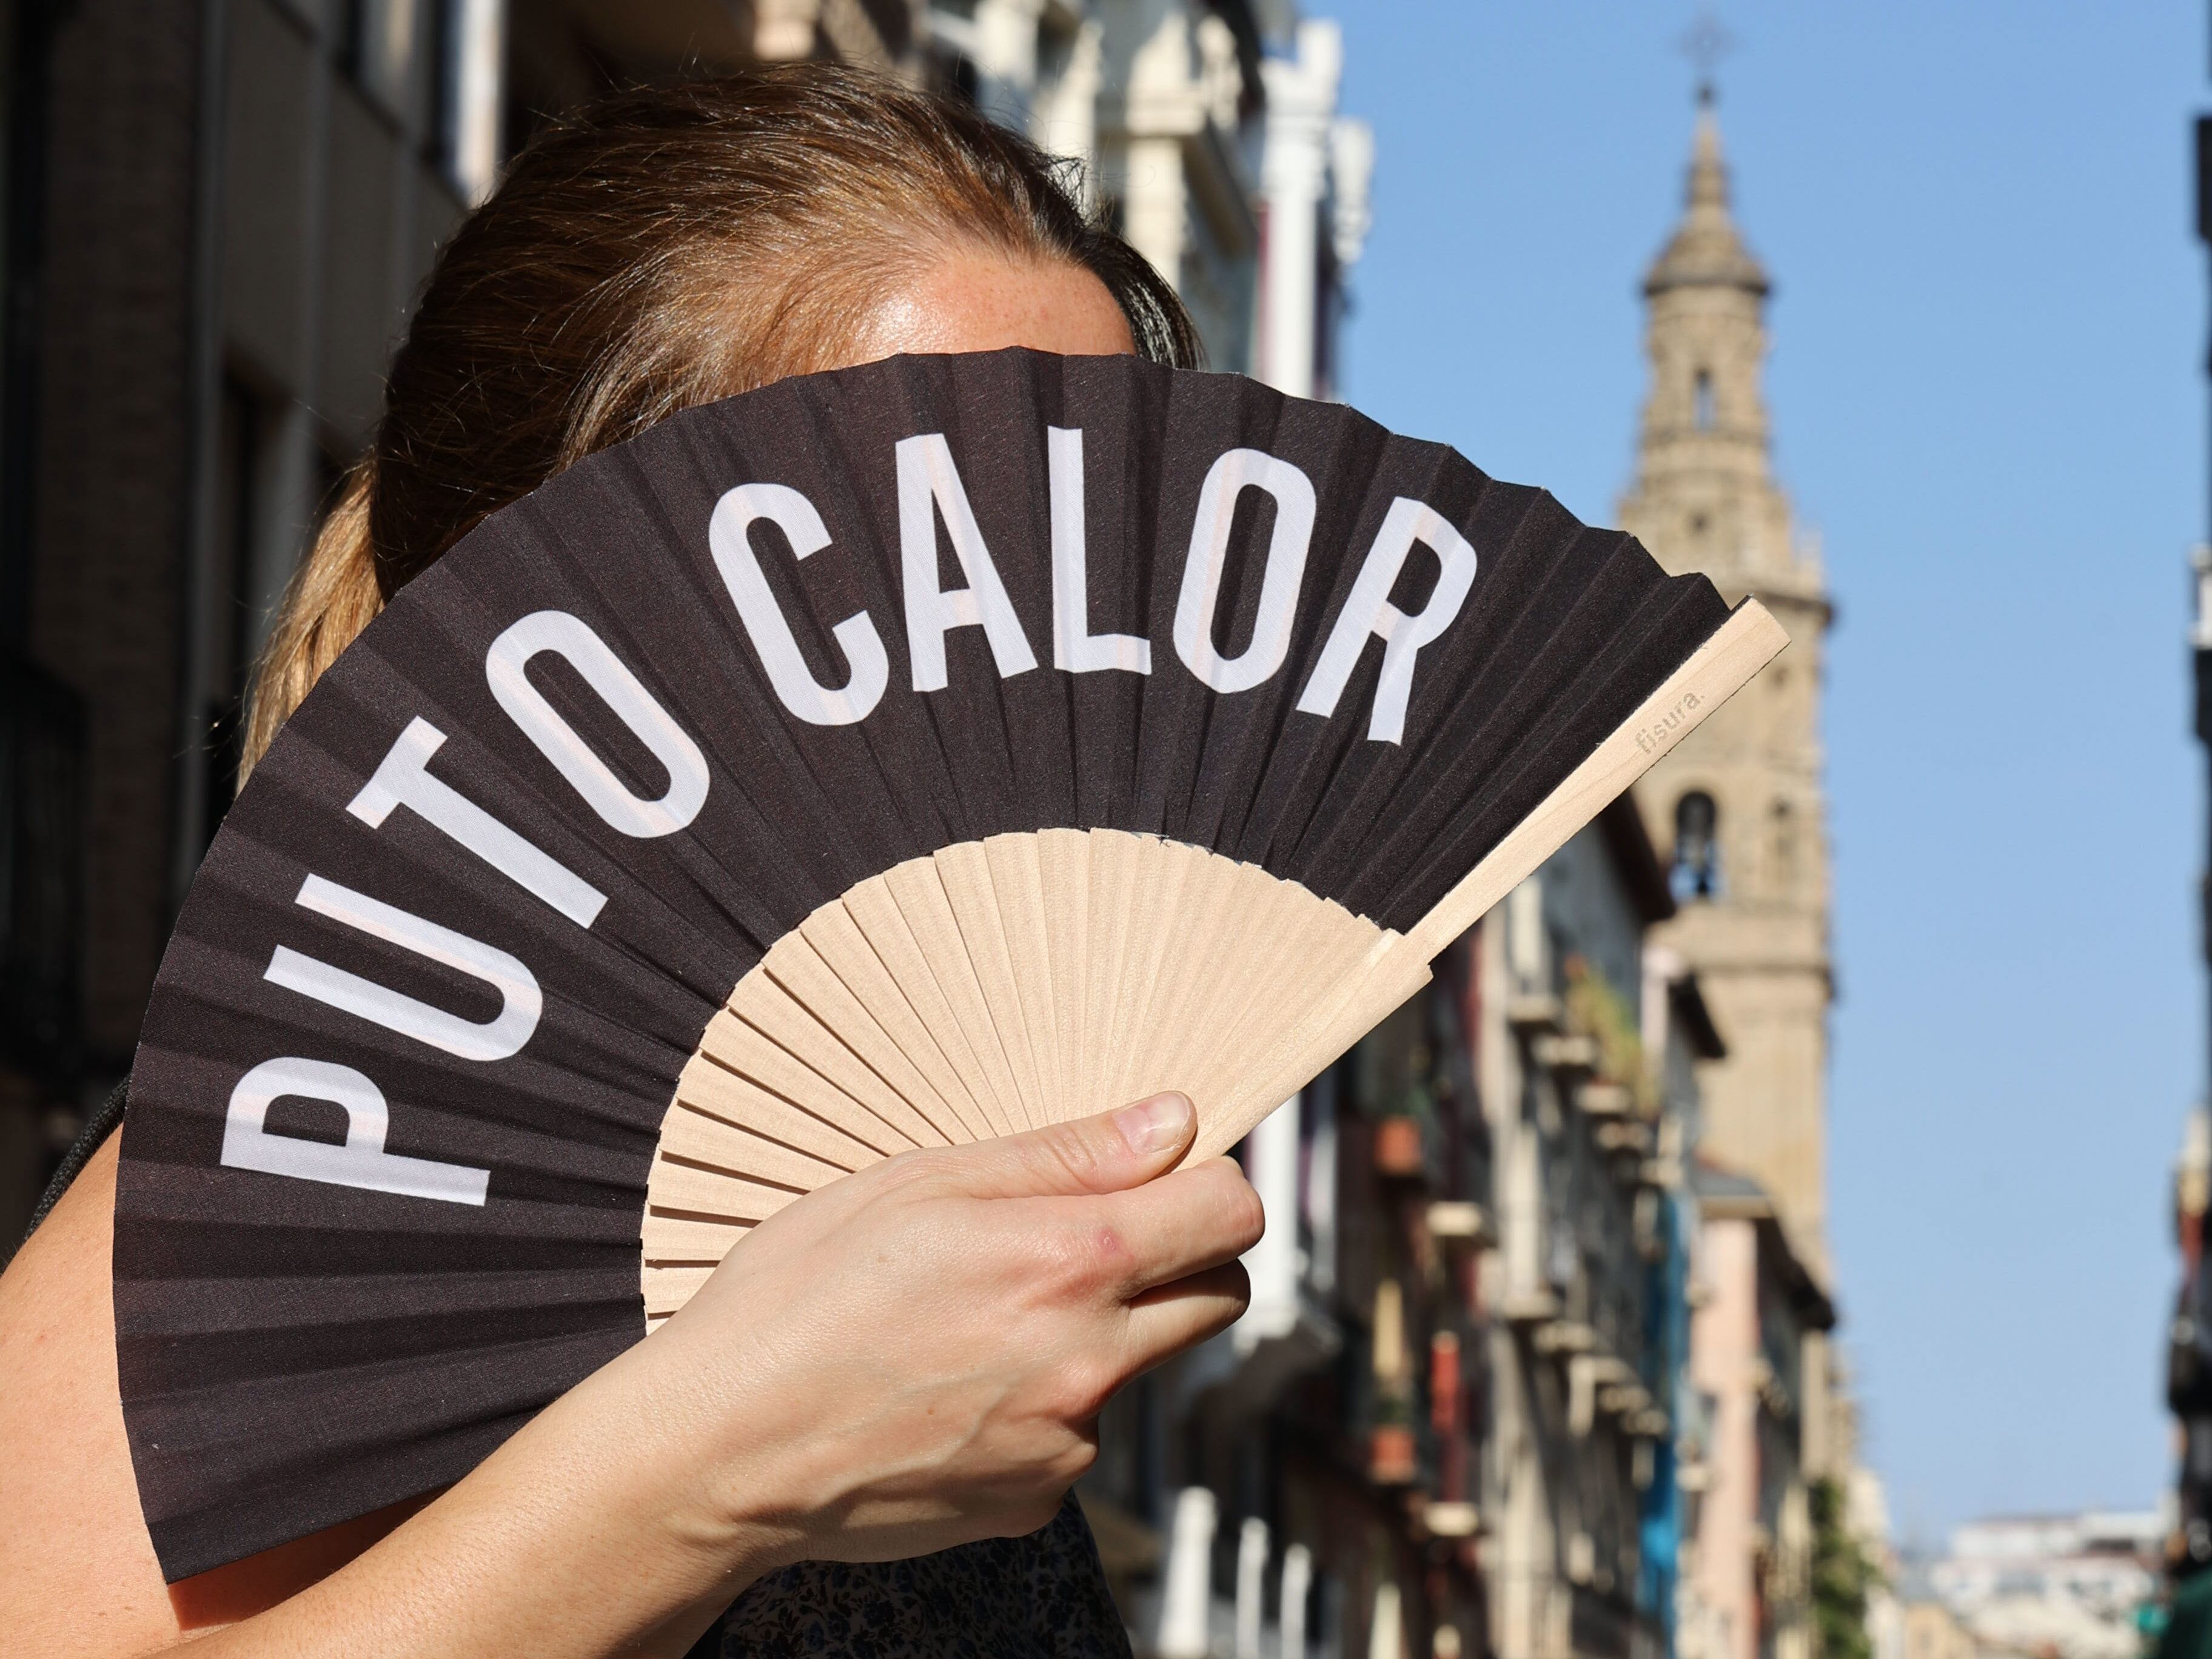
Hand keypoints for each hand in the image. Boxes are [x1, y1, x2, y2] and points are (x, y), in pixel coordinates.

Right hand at [628, 1092, 1259, 1570]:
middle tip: (1082, 1242)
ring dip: (1095, 1336)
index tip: (1167, 1181)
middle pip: (1220, 1296)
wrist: (721, 1449)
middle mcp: (1089, 1359)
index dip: (1208, 1185)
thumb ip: (1066, 1155)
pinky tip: (949, 1389)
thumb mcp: (920, 1183)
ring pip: (1136, 1366)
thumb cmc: (801, 1294)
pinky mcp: (1035, 1502)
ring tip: (976, 1322)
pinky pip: (1073, 1435)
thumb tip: (1172, 1124)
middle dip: (1178, 1260)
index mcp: (1069, 1260)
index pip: (1232, 1213)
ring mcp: (1067, 1442)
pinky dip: (1037, 1407)